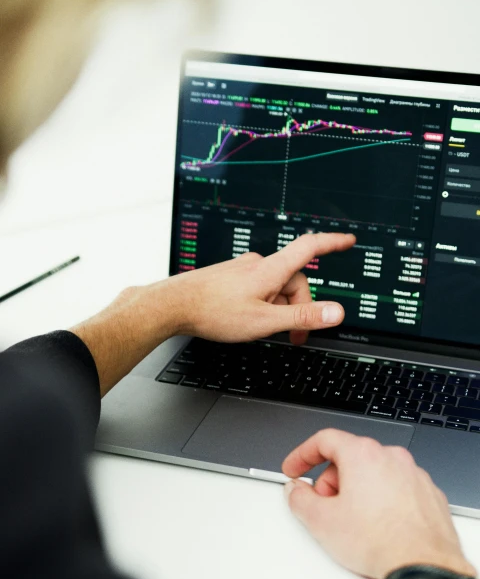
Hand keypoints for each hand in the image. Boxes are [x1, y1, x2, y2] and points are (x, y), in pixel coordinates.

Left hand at [168, 232, 354, 344]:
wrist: (172, 305)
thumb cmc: (213, 312)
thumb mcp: (264, 321)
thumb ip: (302, 317)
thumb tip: (336, 313)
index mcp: (271, 269)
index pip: (310, 247)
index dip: (333, 243)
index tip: (348, 240)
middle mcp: (258, 264)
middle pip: (294, 281)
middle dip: (300, 308)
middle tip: (295, 338)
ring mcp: (243, 270)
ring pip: (275, 287)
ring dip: (278, 309)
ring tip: (264, 332)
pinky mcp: (231, 277)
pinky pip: (258, 288)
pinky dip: (263, 304)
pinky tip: (247, 320)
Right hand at [282, 428, 475, 578]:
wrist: (423, 566)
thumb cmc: (380, 542)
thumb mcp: (321, 521)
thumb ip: (299, 499)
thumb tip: (296, 492)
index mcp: (364, 455)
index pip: (325, 440)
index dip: (302, 455)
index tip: (295, 469)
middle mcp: (392, 458)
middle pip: (350, 458)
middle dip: (331, 481)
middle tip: (325, 508)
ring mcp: (414, 475)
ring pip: (375, 474)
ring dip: (358, 492)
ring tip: (354, 524)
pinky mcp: (428, 494)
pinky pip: (397, 489)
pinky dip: (383, 501)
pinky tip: (377, 528)